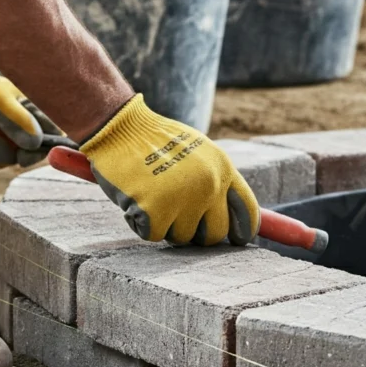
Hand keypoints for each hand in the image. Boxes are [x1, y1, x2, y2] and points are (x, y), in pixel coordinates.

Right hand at [79, 95, 259, 245]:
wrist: (120, 127)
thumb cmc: (152, 139)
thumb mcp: (196, 151)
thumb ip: (212, 178)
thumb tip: (223, 214)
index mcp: (221, 169)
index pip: (246, 211)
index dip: (243, 230)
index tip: (237, 239)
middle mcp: (209, 185)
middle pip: (214, 234)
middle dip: (196, 233)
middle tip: (176, 218)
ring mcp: (183, 199)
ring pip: (181, 237)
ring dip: (164, 224)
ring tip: (149, 195)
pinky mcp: (156, 211)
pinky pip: (153, 235)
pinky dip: (140, 223)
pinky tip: (133, 198)